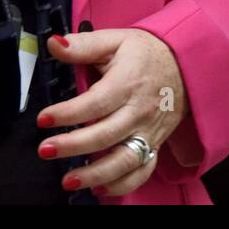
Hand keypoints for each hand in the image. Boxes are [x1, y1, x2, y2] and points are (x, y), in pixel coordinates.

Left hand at [36, 28, 188, 197]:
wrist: (184, 66)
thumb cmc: (145, 53)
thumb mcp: (114, 40)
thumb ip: (82, 45)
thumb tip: (54, 43)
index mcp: (126, 83)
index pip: (95, 103)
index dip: (68, 113)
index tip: (44, 119)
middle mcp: (138, 112)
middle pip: (105, 136)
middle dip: (73, 146)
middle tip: (45, 150)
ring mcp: (148, 132)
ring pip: (123, 161)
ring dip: (95, 174)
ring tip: (68, 179)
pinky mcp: (154, 145)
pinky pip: (140, 172)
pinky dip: (121, 185)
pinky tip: (98, 188)